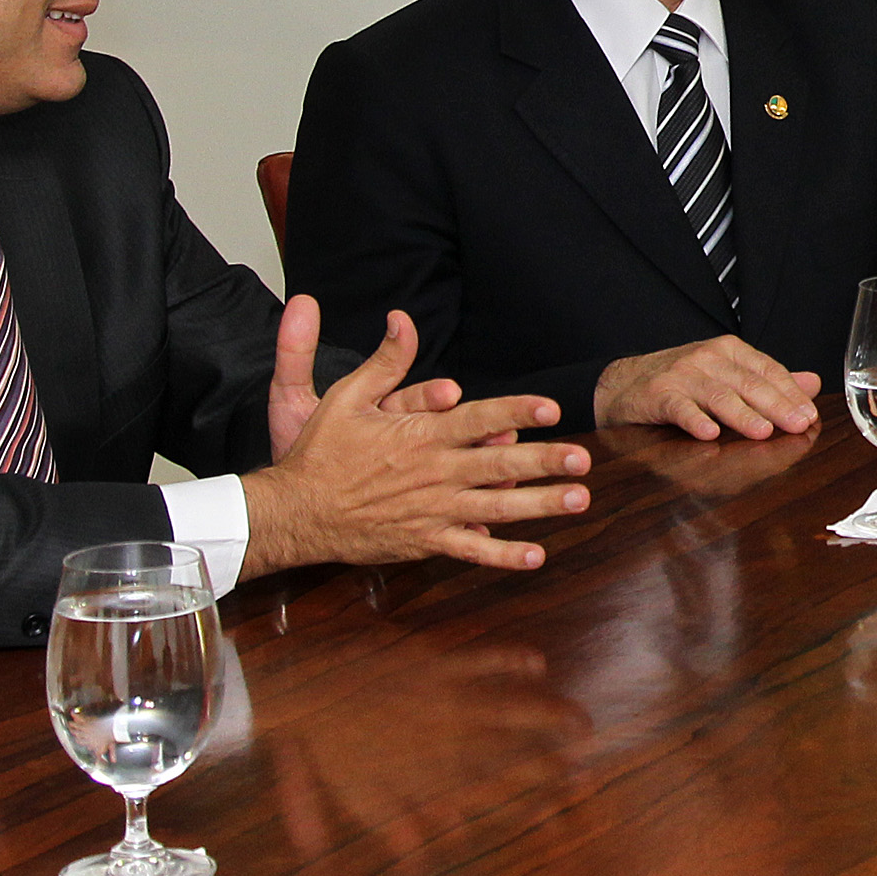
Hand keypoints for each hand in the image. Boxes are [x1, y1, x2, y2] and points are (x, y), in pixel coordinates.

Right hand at [242, 310, 588, 578]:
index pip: (478, 419)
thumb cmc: (321, 452)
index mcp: (420, 436)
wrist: (293, 512)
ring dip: (539, 505)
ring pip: (495, 508)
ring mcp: (431, 511)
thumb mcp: (348, 397)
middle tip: (583, 461)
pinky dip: (502, 555)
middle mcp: (433, 473)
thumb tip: (402, 319)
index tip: (552, 409)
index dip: (517, 411)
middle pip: (498, 465)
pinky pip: (469, 549)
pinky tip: (535, 556)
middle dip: (544, 462)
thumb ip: (385, 361)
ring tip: (578, 501)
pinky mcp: (422, 542)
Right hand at [595, 335, 825, 441]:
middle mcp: (708, 358)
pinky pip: (680, 408)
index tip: (810, 415)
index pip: (768, 370)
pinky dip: (695, 420)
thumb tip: (812, 384)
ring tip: (763, 431)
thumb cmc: (682, 381)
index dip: (791, 393)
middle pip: (749, 383)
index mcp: (730, 351)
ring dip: (742, 415)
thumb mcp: (727, 374)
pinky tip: (710, 433)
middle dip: (777, 406)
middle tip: (798, 425)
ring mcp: (683, 375)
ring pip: (719, 395)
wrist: (624, 383)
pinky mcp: (658, 394)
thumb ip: (768, 380)